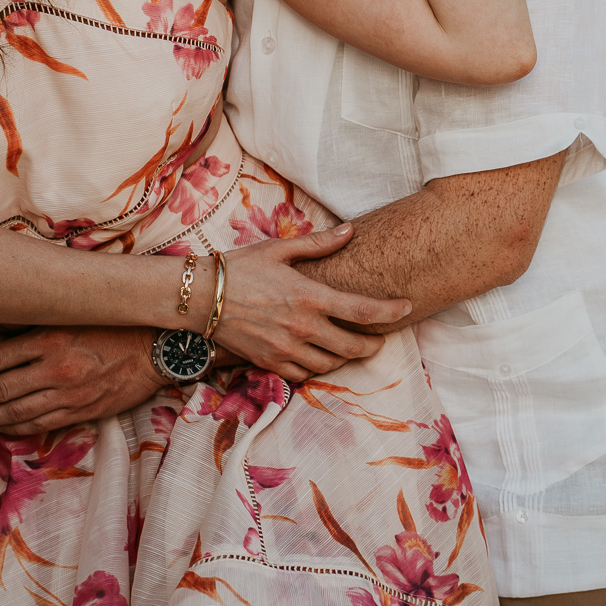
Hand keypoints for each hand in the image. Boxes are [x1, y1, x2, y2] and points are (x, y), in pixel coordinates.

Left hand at [0, 326, 163, 434]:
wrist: (155, 347)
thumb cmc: (112, 324)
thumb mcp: (72, 314)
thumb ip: (38, 326)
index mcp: (49, 338)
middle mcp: (54, 369)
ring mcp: (67, 394)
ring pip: (14, 411)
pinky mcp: (81, 411)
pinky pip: (39, 424)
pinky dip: (13, 428)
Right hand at [215, 226, 410, 381]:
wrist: (200, 297)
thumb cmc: (239, 268)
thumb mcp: (279, 249)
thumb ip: (319, 244)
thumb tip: (350, 231)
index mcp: (309, 296)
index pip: (363, 311)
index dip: (391, 311)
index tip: (406, 307)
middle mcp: (303, 328)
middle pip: (354, 347)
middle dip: (374, 344)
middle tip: (379, 337)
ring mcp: (287, 350)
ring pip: (332, 364)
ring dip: (346, 356)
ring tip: (349, 343)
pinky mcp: (271, 364)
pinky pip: (306, 374)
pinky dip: (318, 367)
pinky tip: (319, 355)